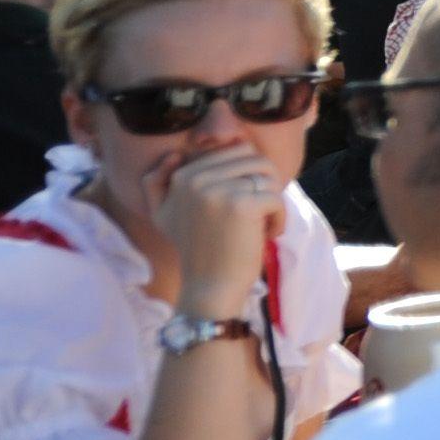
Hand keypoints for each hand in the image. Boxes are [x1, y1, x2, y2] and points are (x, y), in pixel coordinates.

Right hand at [145, 145, 289, 320]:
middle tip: (258, 213)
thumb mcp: (164, 215)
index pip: (237, 151)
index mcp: (182, 176)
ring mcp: (217, 191)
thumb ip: (158, 183)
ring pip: (269, 175)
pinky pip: (277, 197)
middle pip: (256, 159)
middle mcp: (195, 179)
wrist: (209, 287)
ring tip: (262, 224)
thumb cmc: (194, 250)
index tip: (240, 206)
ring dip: (274, 200)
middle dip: (265, 185)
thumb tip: (174, 154)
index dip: (249, 177)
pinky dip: (281, 217)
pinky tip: (269, 235)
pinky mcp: (241, 205)